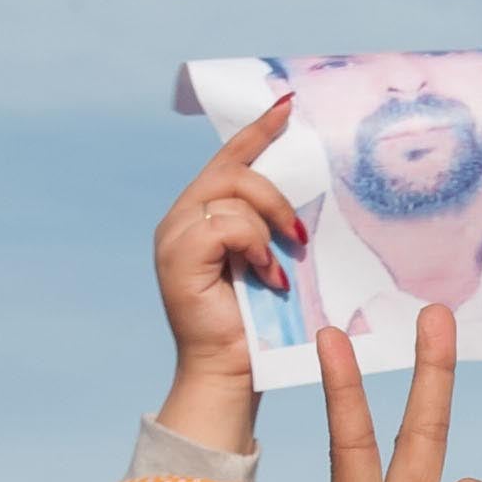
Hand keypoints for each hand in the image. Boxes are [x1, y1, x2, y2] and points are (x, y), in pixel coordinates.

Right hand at [151, 97, 300, 454]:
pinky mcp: (178, 256)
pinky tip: (267, 279)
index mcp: (201, 214)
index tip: (287, 107)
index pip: (229, 157)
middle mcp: (180, 218)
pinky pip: (226, 224)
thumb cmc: (257, 325)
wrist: (230, 373)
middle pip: (232, 169)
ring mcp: (174, 236)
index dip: (257, 130)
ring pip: (231, 195)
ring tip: (280, 268)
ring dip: (267, 228)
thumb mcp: (270, 263)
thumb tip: (306, 201)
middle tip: (299, 237)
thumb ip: (270, 227)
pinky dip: (253, 247)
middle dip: (274, 196)